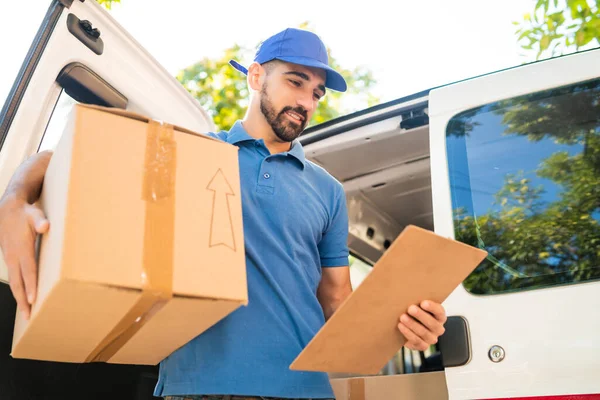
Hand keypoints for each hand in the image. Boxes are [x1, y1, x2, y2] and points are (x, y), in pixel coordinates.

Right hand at [0, 194, 48, 318]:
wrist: (7, 209)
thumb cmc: (25, 213)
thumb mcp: (35, 214)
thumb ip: (40, 220)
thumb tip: (45, 225)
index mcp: (22, 249)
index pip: (28, 271)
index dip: (31, 285)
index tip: (33, 300)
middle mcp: (14, 257)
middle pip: (18, 283)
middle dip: (23, 300)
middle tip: (29, 316)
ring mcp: (10, 259)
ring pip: (14, 282)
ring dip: (20, 298)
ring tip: (26, 313)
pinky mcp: (9, 259)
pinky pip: (14, 278)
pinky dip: (18, 289)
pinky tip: (24, 297)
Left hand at [398, 300, 446, 350]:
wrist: (409, 326)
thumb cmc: (415, 311)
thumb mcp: (418, 305)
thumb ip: (417, 299)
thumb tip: (407, 290)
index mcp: (440, 316)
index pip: (439, 311)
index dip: (432, 307)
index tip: (423, 302)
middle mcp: (438, 328)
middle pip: (432, 323)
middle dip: (420, 315)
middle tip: (410, 308)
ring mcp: (431, 338)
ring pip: (423, 332)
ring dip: (412, 324)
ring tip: (402, 317)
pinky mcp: (423, 346)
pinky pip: (416, 341)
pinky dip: (408, 333)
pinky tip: (400, 326)